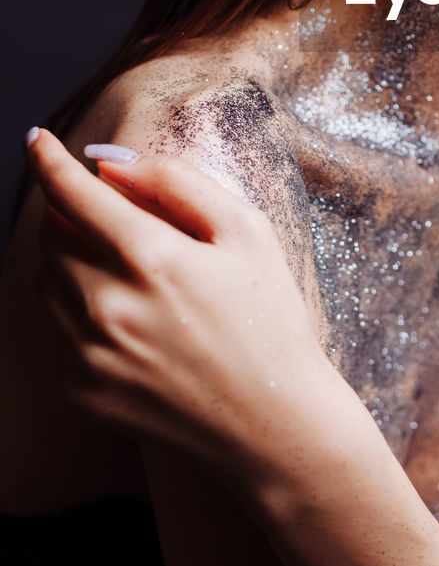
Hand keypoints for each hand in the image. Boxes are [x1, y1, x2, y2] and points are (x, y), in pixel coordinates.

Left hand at [28, 128, 332, 487]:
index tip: (39, 141)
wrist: (273, 424)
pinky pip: (59, 330)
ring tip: (132, 272)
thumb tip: (113, 165)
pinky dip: (81, 309)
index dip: (49, 161)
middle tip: (116, 218)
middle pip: (52, 236)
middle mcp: (107, 306)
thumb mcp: (246, 231)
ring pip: (48, 282)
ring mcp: (88, 355)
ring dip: (73, 260)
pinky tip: (135, 322)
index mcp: (151, 258)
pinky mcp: (81, 391)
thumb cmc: (268, 319)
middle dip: (72, 214)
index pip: (72, 194)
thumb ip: (178, 182)